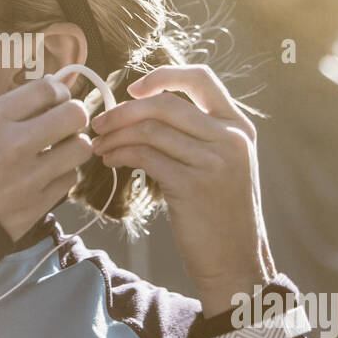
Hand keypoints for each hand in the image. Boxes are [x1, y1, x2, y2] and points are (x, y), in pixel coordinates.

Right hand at [0, 77, 91, 241]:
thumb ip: (10, 110)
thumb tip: (51, 89)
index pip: (47, 89)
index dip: (58, 91)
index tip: (56, 100)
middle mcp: (14, 144)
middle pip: (73, 115)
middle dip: (73, 116)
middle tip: (64, 124)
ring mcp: (28, 176)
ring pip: (80, 148)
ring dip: (72, 146)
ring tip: (58, 151)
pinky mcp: (37, 204)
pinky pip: (70, 179)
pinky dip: (62, 175)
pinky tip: (47, 175)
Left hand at [90, 65, 276, 317]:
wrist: (236, 260)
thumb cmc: (221, 213)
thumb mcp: (223, 163)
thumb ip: (198, 134)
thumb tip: (143, 109)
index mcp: (238, 125)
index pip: (201, 78)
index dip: (162, 76)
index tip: (132, 88)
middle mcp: (230, 138)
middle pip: (166, 104)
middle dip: (124, 110)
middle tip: (99, 122)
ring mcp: (213, 161)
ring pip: (151, 130)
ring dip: (116, 135)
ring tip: (100, 145)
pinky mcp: (192, 185)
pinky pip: (146, 157)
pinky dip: (121, 154)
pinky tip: (111, 161)